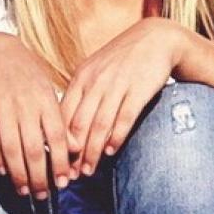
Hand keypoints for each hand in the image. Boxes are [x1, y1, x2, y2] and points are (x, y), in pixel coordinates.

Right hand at [0, 32, 74, 197]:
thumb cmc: (28, 77)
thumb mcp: (49, 93)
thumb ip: (60, 121)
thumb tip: (76, 149)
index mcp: (46, 101)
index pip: (57, 138)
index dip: (61, 163)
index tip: (64, 183)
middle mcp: (25, 105)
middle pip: (34, 149)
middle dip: (39, 176)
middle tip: (42, 195)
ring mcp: (2, 106)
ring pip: (10, 148)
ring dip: (18, 173)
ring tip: (23, 190)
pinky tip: (2, 171)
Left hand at [61, 18, 189, 177]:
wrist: (156, 39)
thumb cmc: (123, 59)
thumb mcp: (97, 71)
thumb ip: (83, 95)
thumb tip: (68, 128)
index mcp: (82, 78)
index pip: (64, 114)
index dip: (59, 141)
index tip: (57, 162)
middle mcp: (96, 81)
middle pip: (79, 124)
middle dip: (73, 153)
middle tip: (70, 175)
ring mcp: (117, 85)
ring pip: (99, 124)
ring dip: (92, 151)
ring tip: (88, 170)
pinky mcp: (138, 89)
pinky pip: (124, 117)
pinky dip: (116, 137)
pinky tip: (111, 151)